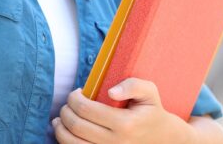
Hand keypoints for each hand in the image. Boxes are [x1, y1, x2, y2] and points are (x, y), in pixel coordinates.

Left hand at [52, 79, 190, 143]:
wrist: (162, 140)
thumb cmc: (152, 112)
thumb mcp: (149, 92)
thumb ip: (132, 85)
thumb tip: (111, 91)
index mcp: (125, 123)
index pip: (87, 109)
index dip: (74, 98)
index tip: (76, 92)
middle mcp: (115, 143)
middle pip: (76, 126)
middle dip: (66, 111)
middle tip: (67, 104)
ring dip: (60, 129)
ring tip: (61, 119)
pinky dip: (66, 143)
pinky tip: (66, 133)